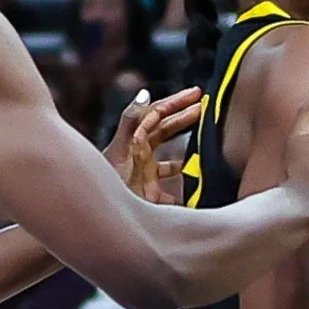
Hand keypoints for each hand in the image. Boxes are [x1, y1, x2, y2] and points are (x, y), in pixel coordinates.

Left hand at [104, 85, 198, 204]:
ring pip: (172, 161)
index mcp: (135, 140)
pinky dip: (185, 190)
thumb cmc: (107, 183)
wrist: (100, 216)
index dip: (177, 102)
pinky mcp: (149, 195)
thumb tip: (145, 93)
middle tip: (207, 108)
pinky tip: (200, 190)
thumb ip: (131, 122)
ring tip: (209, 146)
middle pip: (166, 132)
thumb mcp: (120, 150)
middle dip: (186, 118)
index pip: (158, 114)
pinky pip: (172, 191)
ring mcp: (146, 175)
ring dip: (188, 154)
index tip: (198, 93)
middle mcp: (141, 155)